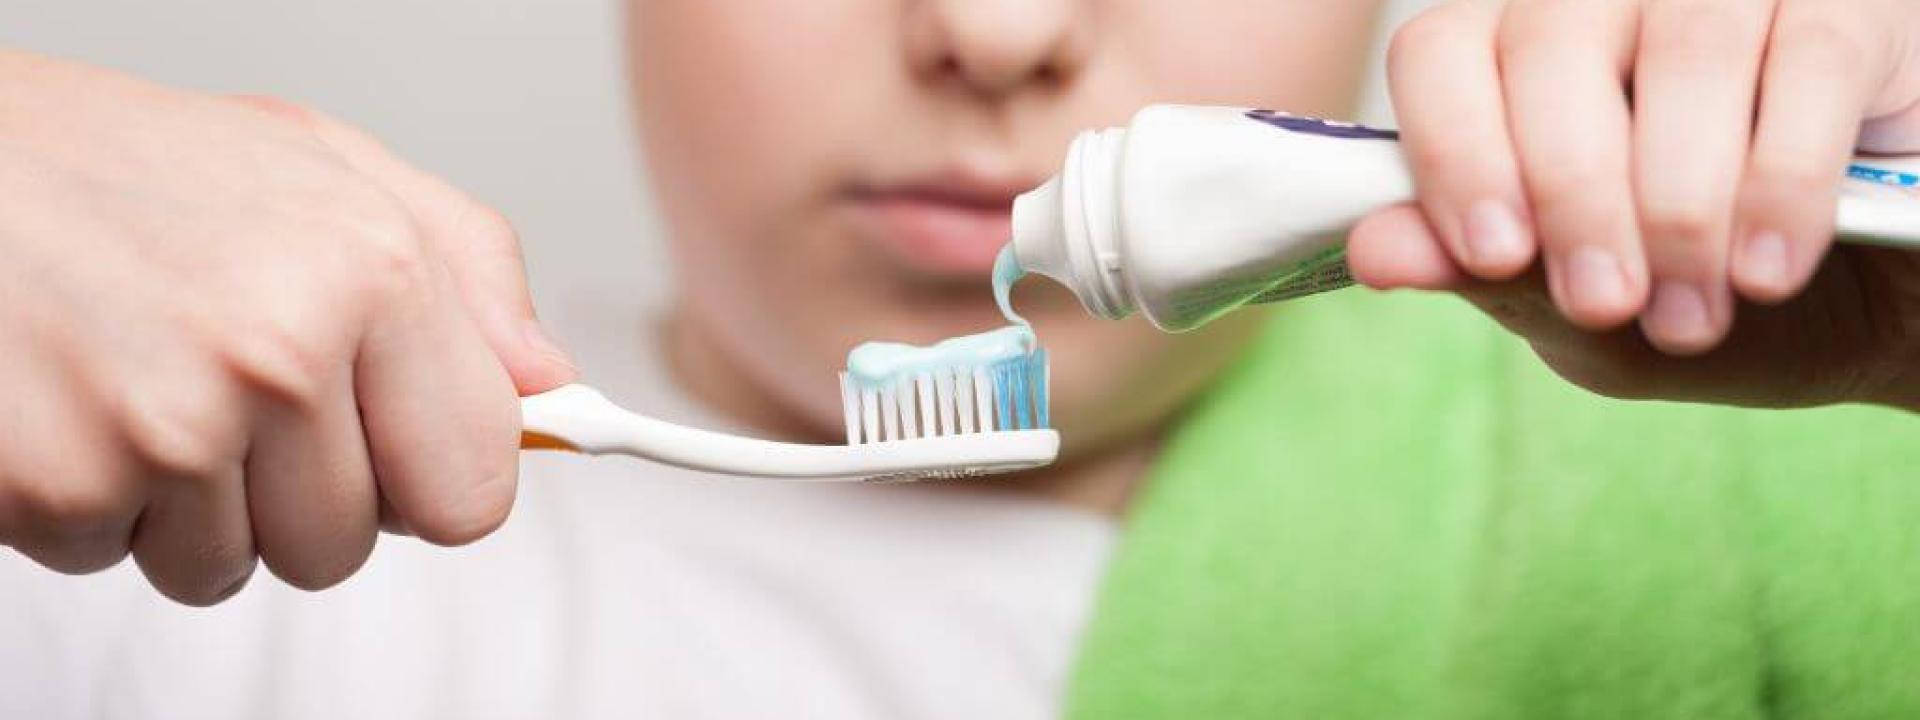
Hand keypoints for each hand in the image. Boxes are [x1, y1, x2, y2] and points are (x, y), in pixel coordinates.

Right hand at [0, 50, 576, 603]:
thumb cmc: (111, 162)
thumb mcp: (318, 165)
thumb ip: (462, 268)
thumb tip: (544, 382)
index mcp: (370, 271)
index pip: (475, 489)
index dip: (426, 477)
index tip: (398, 451)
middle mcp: (279, 353)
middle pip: (348, 544)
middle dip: (294, 490)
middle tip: (227, 386)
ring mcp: (168, 430)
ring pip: (235, 568)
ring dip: (190, 502)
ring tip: (142, 379)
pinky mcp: (60, 488)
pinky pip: (121, 561)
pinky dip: (96, 504)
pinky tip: (76, 401)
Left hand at [1348, 0, 1919, 410]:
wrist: (1878, 314)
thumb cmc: (1709, 301)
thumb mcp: (1586, 318)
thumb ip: (1490, 276)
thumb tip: (1373, 253)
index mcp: (1520, 60)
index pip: (1442, 52)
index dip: (1456, 149)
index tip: (1496, 255)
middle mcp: (1614, 0)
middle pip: (1550, 43)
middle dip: (1573, 192)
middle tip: (1608, 303)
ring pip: (1683, 44)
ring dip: (1679, 198)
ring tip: (1695, 312)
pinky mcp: (1856, 3)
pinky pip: (1809, 56)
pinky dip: (1780, 178)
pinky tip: (1768, 269)